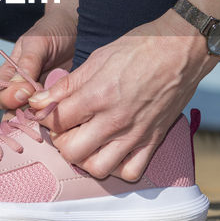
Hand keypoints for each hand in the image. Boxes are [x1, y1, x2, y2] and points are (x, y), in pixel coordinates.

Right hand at [0, 8, 77, 110]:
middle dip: (25, 117)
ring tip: (51, 120)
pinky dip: (57, 120)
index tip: (26, 93)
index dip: (10, 99)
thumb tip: (19, 91)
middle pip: (15, 113)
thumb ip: (27, 65)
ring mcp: (42, 98)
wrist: (78, 29)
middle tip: (39, 114)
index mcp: (10, 76)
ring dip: (41, 122)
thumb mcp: (37, 43)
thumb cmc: (53, 32)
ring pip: (35, 119)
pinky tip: (63, 120)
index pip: (1, 97)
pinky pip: (54, 116)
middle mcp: (23, 91)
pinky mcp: (59, 102)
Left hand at [27, 11, 216, 180]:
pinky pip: (131, 172)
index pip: (57, 121)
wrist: (181, 50)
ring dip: (86, 159)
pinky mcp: (153, 141)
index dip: (46, 117)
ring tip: (87, 142)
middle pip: (71, 151)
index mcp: (97, 95)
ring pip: (98, 168)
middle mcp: (115, 120)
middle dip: (62, 141)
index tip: (48, 111)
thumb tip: (38, 102)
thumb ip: (67, 84)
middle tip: (66, 128)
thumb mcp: (97, 58)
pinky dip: (118, 167)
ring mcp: (135, 134)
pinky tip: (113, 151)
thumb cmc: (139, 48)